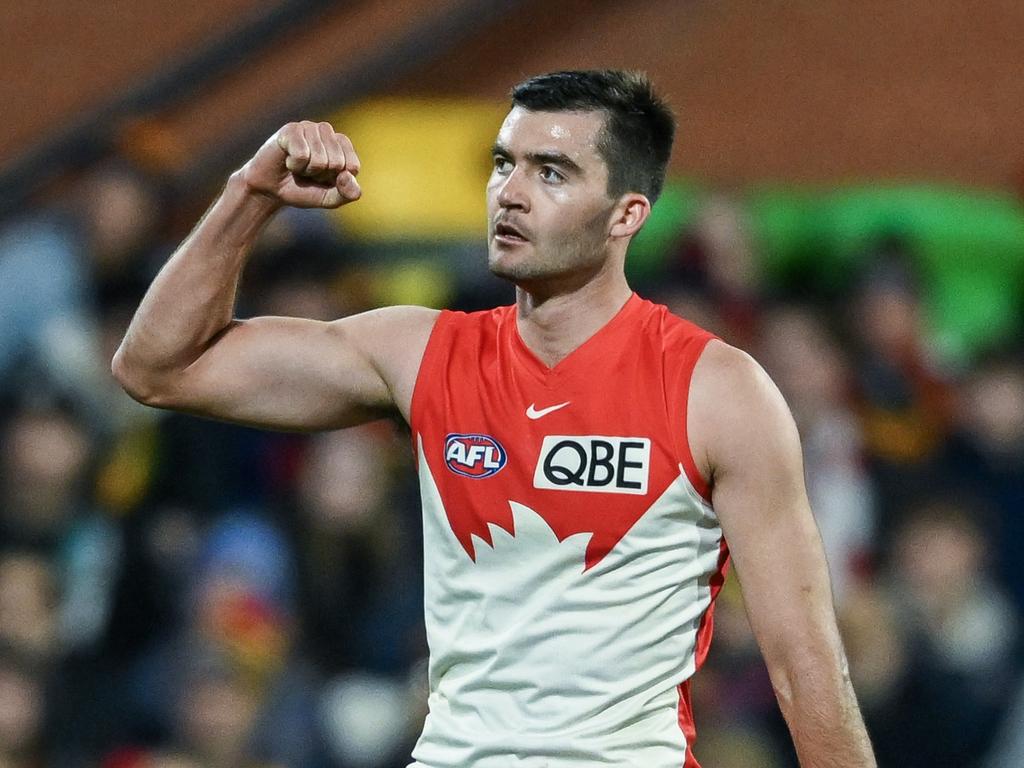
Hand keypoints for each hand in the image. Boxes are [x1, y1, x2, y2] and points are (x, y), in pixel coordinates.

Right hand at [239, 121, 361, 208]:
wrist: (269, 190)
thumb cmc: (302, 190)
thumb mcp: (330, 198)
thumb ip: (348, 193)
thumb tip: (348, 175)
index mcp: (342, 144)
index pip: (352, 166)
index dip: (336, 180)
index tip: (323, 178)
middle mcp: (327, 131)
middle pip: (337, 163)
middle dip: (320, 176)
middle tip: (306, 173)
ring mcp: (309, 127)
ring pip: (320, 160)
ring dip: (306, 171)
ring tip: (297, 166)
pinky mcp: (291, 129)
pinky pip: (302, 155)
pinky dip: (294, 165)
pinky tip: (288, 160)